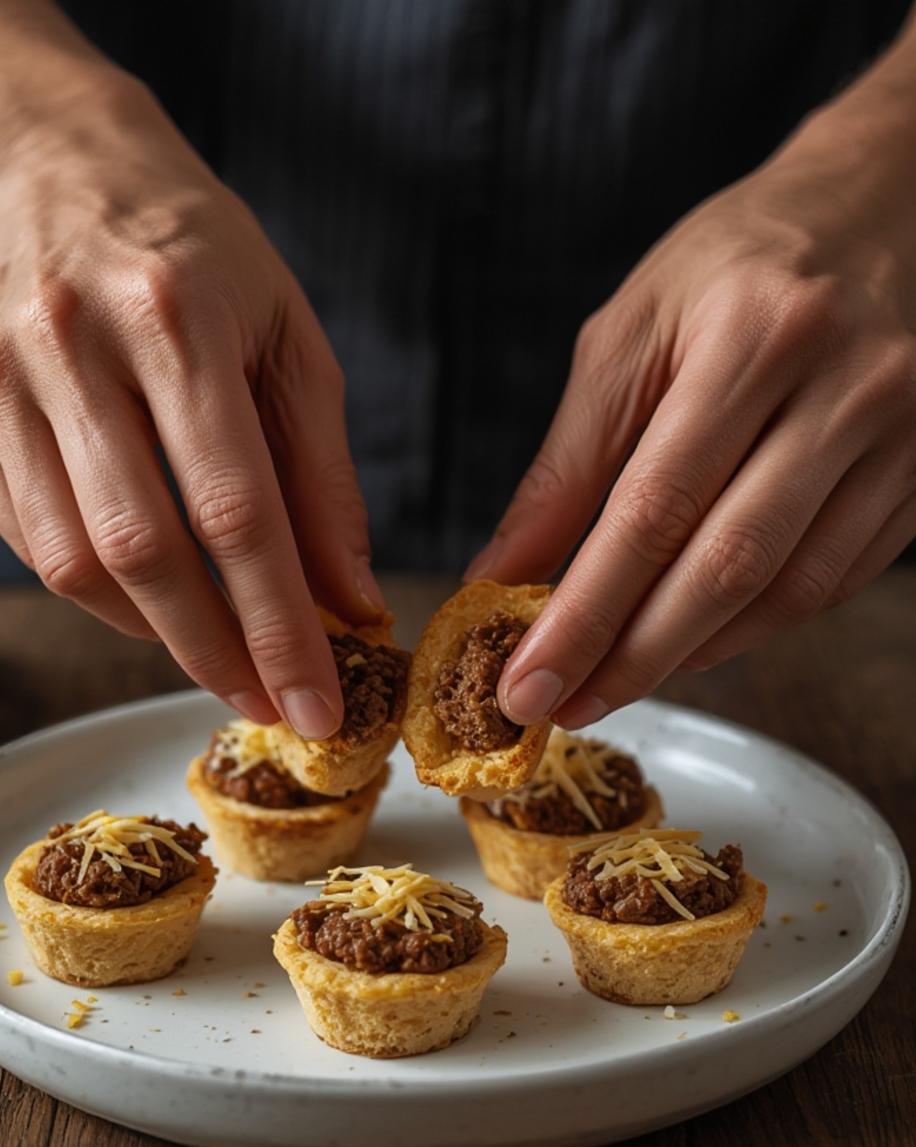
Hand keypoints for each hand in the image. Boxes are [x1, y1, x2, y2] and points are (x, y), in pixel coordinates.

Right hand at [0, 74, 382, 736]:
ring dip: (158, 637)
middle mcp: (71, 346)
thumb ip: (322, 476)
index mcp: (175, 316)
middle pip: (144, 550)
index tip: (318, 701)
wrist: (54, 173)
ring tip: (224, 661)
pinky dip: (103, 596)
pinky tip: (157, 605)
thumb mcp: (287, 340)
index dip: (279, 624)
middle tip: (271, 705)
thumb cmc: (197, 259)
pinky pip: (32, 544)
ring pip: (75, 562)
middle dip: (218, 652)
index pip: (235, 511)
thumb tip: (349, 602)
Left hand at [473, 92, 915, 729]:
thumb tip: (505, 573)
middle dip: (633, 657)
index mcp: (755, 335)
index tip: (527, 679)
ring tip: (616, 681)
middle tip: (562, 707)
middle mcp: (845, 387)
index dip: (585, 612)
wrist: (889, 205)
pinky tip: (695, 641)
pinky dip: (755, 627)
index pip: (653, 509)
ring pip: (789, 590)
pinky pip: (834, 583)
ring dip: (692, 654)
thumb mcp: (633, 333)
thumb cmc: (740, 264)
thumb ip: (568, 461)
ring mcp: (902, 435)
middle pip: (728, 565)